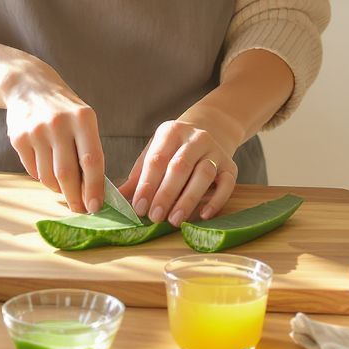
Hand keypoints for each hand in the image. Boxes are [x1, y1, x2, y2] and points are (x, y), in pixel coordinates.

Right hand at [3, 70, 104, 215]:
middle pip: (67, 174)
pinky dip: (42, 176)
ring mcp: (36, 131)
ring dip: (58, 188)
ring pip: (48, 176)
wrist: (28, 85)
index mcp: (82, 118)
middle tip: (80, 209)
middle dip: (75, 198)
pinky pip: (33, 170)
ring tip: (63, 186)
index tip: (96, 207)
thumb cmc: (64, 109)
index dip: (94, 187)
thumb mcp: (83, 120)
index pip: (91, 160)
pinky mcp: (18, 138)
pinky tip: (46, 167)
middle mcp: (59, 124)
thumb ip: (89, 150)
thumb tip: (94, 191)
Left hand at [119, 121, 236, 227]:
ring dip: (188, 199)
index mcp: (171, 132)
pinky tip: (203, 215)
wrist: (210, 129)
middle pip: (180, 166)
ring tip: (174, 219)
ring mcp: (215, 151)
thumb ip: (138, 176)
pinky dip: (216, 200)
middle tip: (155, 217)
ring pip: (204, 174)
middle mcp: (195, 138)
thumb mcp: (154, 153)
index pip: (157, 159)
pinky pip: (227, 184)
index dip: (147, 184)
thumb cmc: (174, 149)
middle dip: (166, 194)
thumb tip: (117, 200)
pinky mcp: (231, 166)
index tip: (139, 207)